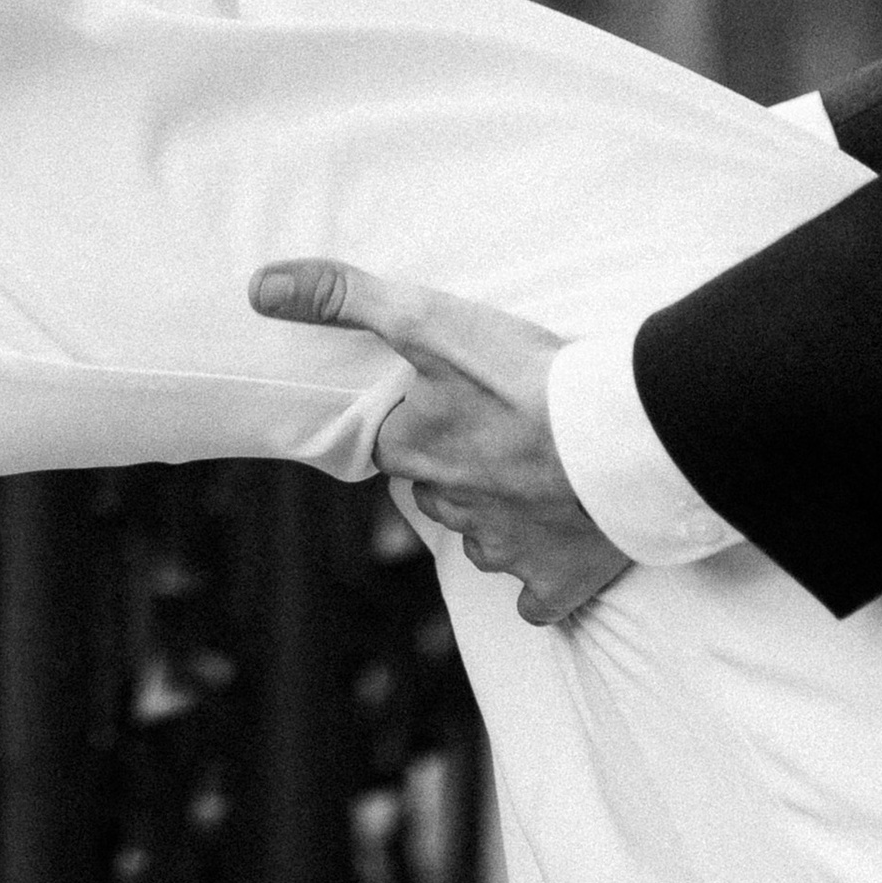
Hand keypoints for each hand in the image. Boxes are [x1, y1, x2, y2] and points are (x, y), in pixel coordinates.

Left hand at [250, 257, 632, 626]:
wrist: (621, 435)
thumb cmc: (525, 374)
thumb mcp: (427, 318)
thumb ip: (344, 297)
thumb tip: (260, 288)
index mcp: (416, 452)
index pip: (392, 444)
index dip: (415, 424)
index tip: (446, 404)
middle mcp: (450, 508)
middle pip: (436, 492)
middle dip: (455, 468)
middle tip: (497, 431)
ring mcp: (504, 551)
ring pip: (482, 539)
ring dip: (497, 514)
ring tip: (536, 473)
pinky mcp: (556, 582)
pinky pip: (535, 594)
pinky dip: (541, 575)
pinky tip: (559, 542)